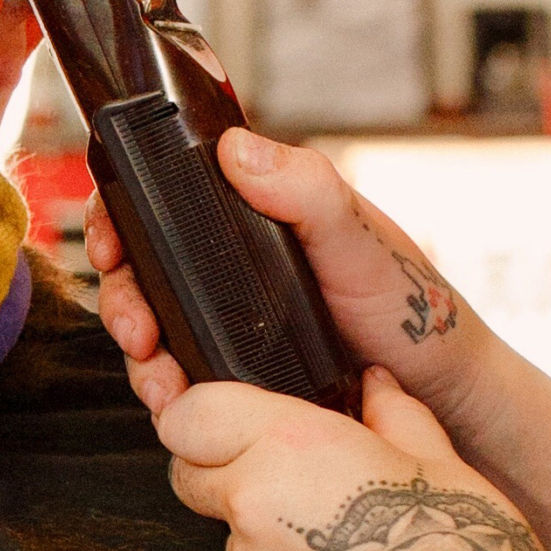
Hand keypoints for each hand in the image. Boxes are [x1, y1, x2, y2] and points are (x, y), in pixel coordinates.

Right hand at [89, 129, 483, 426]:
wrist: (441, 391)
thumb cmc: (412, 307)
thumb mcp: (359, 237)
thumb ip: (306, 190)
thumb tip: (236, 150)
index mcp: (254, 216)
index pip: (164, 198)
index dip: (120, 214)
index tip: (109, 243)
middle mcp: (232, 267)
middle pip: (142, 269)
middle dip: (123, 299)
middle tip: (137, 330)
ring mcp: (230, 322)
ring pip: (153, 328)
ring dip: (140, 354)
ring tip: (159, 378)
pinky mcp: (235, 374)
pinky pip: (180, 377)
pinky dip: (165, 388)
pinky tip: (175, 400)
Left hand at [158, 365, 550, 550]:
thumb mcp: (438, 461)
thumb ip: (390, 412)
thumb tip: (374, 386)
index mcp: (291, 448)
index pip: (190, 415)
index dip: (201, 412)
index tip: (230, 415)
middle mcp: (255, 506)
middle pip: (188, 472)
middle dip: (219, 463)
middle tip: (283, 466)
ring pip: (224, 529)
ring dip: (258, 522)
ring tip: (337, 533)